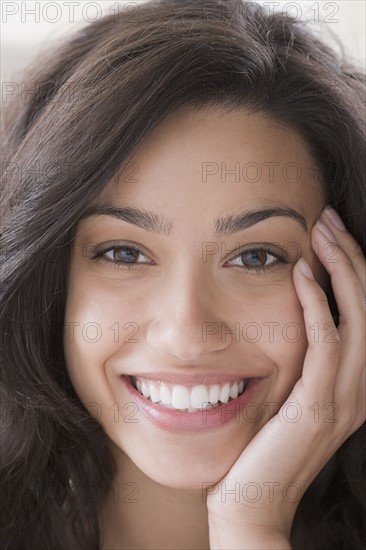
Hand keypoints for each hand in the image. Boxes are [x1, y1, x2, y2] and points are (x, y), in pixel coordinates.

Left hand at [207, 206, 365, 548]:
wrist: (254, 500)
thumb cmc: (263, 445)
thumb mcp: (289, 394)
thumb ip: (299, 360)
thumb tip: (289, 317)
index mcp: (354, 382)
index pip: (363, 312)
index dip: (352, 270)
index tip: (330, 234)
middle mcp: (359, 386)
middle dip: (351, 257)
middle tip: (329, 219)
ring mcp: (344, 396)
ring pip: (356, 316)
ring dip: (340, 269)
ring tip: (321, 232)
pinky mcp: (318, 404)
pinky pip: (324, 342)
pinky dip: (316, 303)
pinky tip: (299, 273)